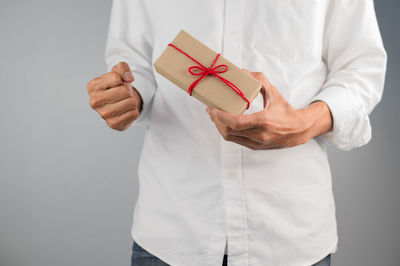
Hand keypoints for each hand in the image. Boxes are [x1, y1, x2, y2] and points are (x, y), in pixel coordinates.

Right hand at [86, 62, 142, 130]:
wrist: (119, 104)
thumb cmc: (117, 87)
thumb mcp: (118, 72)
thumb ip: (123, 68)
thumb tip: (129, 78)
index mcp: (92, 86)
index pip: (117, 78)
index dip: (122, 80)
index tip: (117, 84)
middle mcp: (95, 101)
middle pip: (125, 91)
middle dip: (128, 91)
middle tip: (122, 95)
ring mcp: (103, 115)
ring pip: (131, 102)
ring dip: (132, 101)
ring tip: (124, 102)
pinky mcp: (114, 124)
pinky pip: (134, 114)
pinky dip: (133, 111)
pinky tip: (125, 111)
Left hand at [206, 71, 332, 149]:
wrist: (299, 130)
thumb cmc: (286, 111)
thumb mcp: (274, 93)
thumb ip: (260, 81)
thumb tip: (244, 72)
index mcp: (263, 121)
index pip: (236, 123)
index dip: (221, 117)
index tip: (213, 109)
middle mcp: (259, 135)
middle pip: (229, 131)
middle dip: (217, 121)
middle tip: (211, 110)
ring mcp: (257, 143)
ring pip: (230, 138)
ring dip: (220, 127)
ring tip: (215, 116)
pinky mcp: (255, 147)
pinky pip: (236, 141)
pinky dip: (228, 132)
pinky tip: (225, 124)